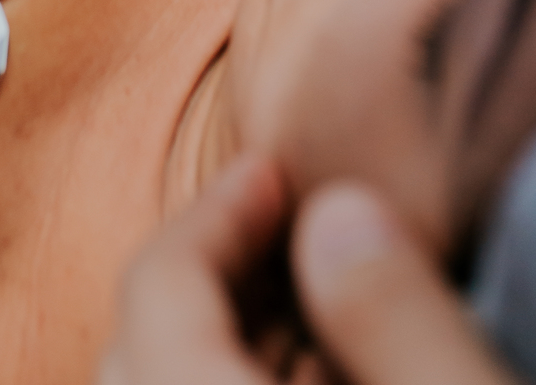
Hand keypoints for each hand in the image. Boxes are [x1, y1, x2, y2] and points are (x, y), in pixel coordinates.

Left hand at [99, 155, 520, 384]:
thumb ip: (395, 313)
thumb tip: (339, 213)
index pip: (156, 291)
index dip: (213, 213)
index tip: (276, 170)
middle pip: (140, 347)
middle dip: (209, 271)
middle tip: (288, 222)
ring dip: (222, 339)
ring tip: (314, 296)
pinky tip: (323, 376)